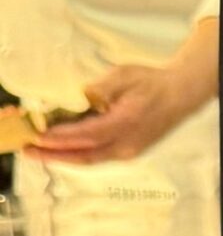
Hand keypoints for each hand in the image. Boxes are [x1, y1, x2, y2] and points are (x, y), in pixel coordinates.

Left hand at [32, 19, 218, 163]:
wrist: (179, 95)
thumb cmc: (152, 82)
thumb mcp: (125, 75)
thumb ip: (102, 88)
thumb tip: (81, 96)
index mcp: (126, 123)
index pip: (88, 134)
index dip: (61, 138)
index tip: (39, 136)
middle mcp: (127, 144)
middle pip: (84, 155)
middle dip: (54, 155)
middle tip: (28, 151)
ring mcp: (128, 151)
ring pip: (89, 159)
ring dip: (62, 157)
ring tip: (39, 152)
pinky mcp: (127, 152)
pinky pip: (96, 157)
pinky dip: (76, 154)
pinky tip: (61, 149)